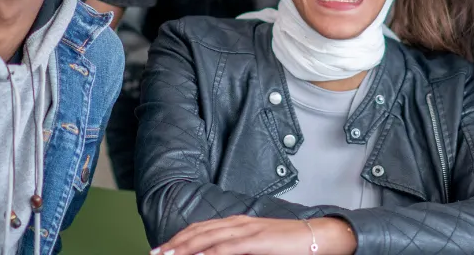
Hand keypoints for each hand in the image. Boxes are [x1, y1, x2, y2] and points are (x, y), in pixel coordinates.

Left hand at [153, 215, 355, 254]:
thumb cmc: (290, 244)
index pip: (202, 228)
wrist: (317, 237)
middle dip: (175, 243)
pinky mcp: (256, 240)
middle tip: (156, 253)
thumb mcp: (259, 244)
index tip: (164, 248)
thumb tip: (217, 254)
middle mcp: (239, 222)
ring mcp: (247, 230)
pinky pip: (226, 248)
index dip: (180, 238)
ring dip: (185, 248)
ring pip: (207, 238)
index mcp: (239, 222)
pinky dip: (208, 252)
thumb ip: (239, 248)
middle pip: (199, 231)